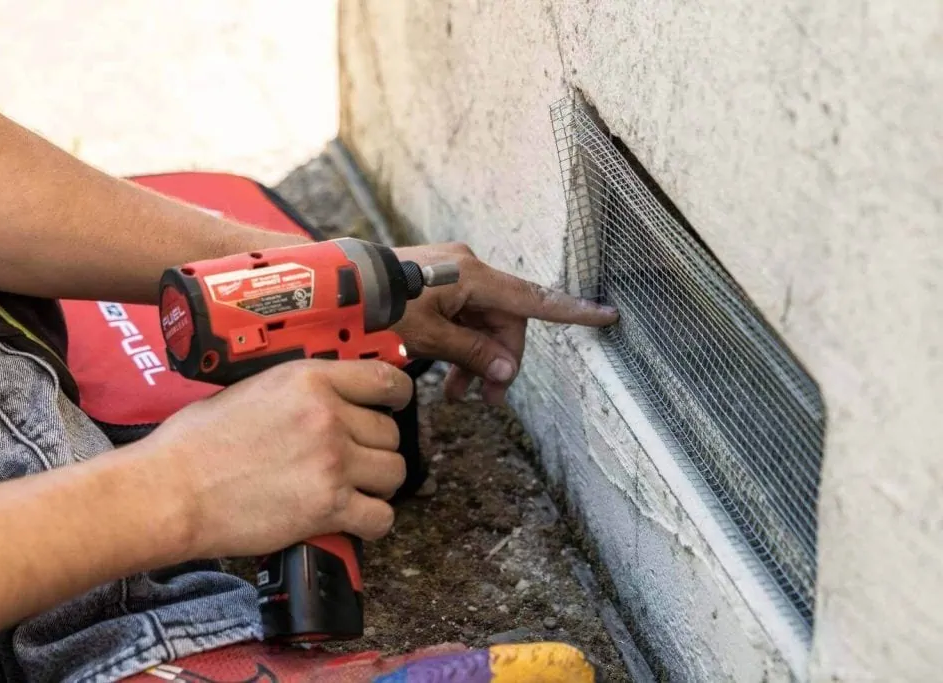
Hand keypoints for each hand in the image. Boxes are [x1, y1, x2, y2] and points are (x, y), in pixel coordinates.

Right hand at [142, 359, 412, 559]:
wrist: (171, 490)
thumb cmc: (196, 443)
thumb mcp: (252, 389)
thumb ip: (300, 391)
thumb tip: (329, 398)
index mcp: (310, 380)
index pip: (386, 380)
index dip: (397, 396)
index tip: (394, 405)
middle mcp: (328, 416)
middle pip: (391, 432)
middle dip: (376, 448)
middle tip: (352, 460)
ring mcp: (332, 461)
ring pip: (394, 472)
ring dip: (378, 484)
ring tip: (352, 490)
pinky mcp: (327, 506)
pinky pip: (381, 516)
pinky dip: (371, 521)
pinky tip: (350, 519)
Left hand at [392, 242, 617, 403]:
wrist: (336, 284)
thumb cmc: (378, 305)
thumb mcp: (429, 336)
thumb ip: (472, 353)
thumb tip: (508, 372)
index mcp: (473, 276)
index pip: (534, 299)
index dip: (572, 312)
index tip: (606, 316)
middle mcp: (468, 270)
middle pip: (505, 321)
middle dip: (499, 361)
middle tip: (488, 399)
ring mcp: (451, 275)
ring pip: (481, 324)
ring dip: (476, 360)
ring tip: (460, 396)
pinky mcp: (435, 283)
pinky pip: (460, 318)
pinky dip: (458, 346)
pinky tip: (446, 375)